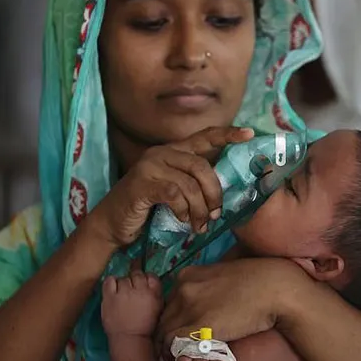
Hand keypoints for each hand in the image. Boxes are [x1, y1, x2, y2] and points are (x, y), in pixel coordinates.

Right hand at [88, 126, 253, 247]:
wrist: (110, 226)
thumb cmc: (145, 211)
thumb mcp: (173, 193)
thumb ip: (193, 185)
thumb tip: (223, 192)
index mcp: (172, 152)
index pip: (204, 137)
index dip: (227, 134)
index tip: (250, 134)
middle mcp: (161, 153)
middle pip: (202, 166)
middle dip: (214, 193)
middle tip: (215, 215)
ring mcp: (150, 166)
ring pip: (191, 183)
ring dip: (200, 209)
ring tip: (199, 225)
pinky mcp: (142, 183)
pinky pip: (175, 195)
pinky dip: (184, 210)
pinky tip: (182, 220)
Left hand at [101, 272, 163, 336]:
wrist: (129, 338)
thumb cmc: (145, 325)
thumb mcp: (158, 307)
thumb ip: (155, 292)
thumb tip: (150, 279)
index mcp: (153, 293)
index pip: (151, 275)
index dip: (146, 278)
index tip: (143, 284)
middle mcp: (139, 290)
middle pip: (137, 274)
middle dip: (135, 280)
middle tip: (132, 290)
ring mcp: (123, 292)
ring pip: (123, 278)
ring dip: (123, 284)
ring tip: (122, 293)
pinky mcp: (110, 296)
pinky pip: (110, 280)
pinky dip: (112, 283)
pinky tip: (113, 289)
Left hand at [156, 258, 310, 352]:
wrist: (276, 288)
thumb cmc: (259, 282)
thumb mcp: (226, 278)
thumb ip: (211, 288)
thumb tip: (208, 304)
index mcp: (189, 274)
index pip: (169, 303)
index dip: (173, 322)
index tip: (179, 335)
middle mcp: (184, 288)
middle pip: (164, 318)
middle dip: (168, 337)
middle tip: (174, 354)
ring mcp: (189, 306)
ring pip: (165, 333)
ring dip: (169, 350)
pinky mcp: (200, 325)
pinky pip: (176, 345)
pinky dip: (177, 357)